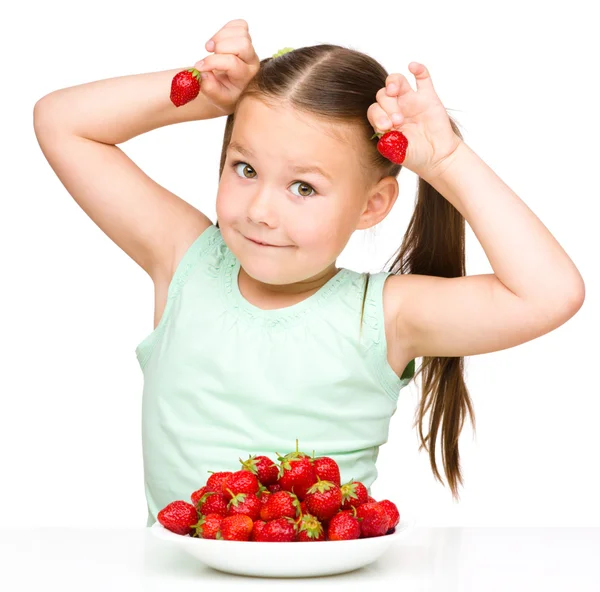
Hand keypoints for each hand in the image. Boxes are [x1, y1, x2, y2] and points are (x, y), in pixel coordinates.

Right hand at [194, 19, 260, 115]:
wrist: (230, 88)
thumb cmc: (224, 92)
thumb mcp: (217, 97)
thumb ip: (209, 87)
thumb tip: (202, 72)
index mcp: (246, 77)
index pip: (232, 63)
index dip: (212, 62)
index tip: (199, 67)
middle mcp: (252, 61)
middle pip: (242, 43)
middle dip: (220, 46)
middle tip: (208, 52)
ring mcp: (250, 49)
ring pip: (241, 32)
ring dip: (221, 36)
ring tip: (211, 48)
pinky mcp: (245, 38)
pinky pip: (239, 24)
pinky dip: (225, 29)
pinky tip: (218, 41)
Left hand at [367, 62, 462, 178]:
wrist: (438, 157)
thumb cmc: (416, 156)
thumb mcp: (398, 154)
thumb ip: (388, 145)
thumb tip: (384, 134)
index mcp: (385, 121)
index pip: (374, 110)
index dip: (378, 115)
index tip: (387, 127)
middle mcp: (395, 108)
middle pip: (383, 95)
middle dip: (387, 106)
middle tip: (398, 121)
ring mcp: (411, 101)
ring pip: (397, 81)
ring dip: (393, 83)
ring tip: (395, 92)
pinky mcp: (428, 97)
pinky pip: (422, 77)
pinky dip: (418, 69)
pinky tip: (412, 66)